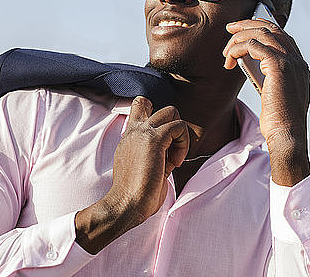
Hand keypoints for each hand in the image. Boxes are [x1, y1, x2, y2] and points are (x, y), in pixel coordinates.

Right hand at [107, 97, 188, 218]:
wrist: (126, 205)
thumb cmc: (136, 195)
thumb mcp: (147, 167)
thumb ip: (158, 154)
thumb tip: (173, 153)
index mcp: (129, 137)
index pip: (139, 107)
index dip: (157, 116)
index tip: (165, 142)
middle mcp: (134, 131)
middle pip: (157, 105)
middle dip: (172, 125)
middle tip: (172, 151)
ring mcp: (143, 133)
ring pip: (171, 111)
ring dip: (180, 134)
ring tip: (174, 158)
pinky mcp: (155, 140)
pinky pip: (179, 126)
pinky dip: (183, 144)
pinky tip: (175, 163)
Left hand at [223, 19, 309, 185]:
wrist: (287, 136)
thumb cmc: (279, 122)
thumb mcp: (276, 95)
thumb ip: (270, 77)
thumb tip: (250, 62)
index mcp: (300, 67)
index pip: (282, 36)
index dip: (262, 28)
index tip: (244, 31)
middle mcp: (298, 62)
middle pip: (273, 29)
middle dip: (249, 24)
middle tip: (231, 28)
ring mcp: (291, 63)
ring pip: (262, 34)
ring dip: (240, 37)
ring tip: (226, 49)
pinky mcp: (279, 67)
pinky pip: (253, 45)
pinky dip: (238, 48)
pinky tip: (229, 60)